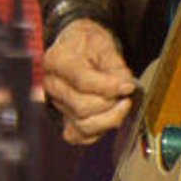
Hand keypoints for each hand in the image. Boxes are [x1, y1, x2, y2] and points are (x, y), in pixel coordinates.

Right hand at [42, 18, 136, 144]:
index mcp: (56, 60)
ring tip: (121, 104)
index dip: (108, 87)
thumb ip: (115, 66)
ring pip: (82, 125)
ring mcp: (56, 104)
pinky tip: (109, 116)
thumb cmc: (89, 44)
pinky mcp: (64, 119)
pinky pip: (79, 137)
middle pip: (81, 107)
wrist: (78, 47)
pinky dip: (98, 131)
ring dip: (108, 119)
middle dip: (110, 103)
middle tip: (124, 93)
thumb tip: (126, 86)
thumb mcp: (103, 44)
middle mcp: (51, 84)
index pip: (81, 81)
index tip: (128, 86)